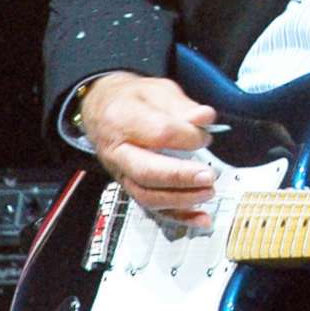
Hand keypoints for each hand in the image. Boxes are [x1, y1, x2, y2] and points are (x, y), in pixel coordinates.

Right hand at [78, 72, 219, 226]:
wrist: (101, 109)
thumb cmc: (132, 100)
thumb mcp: (157, 91)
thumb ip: (182, 106)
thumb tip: (205, 118)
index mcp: (122, 120)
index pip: (158, 133)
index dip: (187, 136)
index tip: (206, 135)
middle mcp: (117, 152)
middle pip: (146, 171)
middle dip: (180, 177)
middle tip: (208, 176)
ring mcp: (121, 174)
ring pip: (147, 195)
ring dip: (181, 199)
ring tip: (208, 192)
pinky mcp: (130, 187)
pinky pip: (152, 208)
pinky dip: (178, 217)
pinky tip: (201, 219)